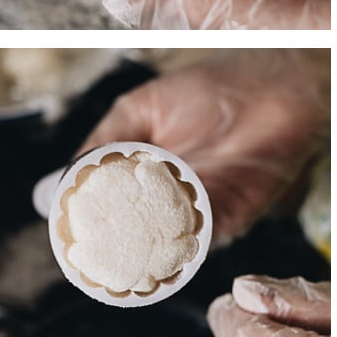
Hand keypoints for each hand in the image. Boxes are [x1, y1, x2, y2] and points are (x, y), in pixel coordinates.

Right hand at [77, 49, 329, 245]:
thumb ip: (106, 141)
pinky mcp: (227, 219)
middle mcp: (170, 197)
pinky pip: (194, 244)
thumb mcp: (142, 109)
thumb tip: (62, 180)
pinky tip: (151, 240)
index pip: (109, 205)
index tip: (63, 229)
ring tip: (108, 251)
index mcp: (148, 173)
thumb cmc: (214, 89)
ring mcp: (197, 211)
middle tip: (80, 250)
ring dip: (134, 247)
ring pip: (157, 243)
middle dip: (106, 243)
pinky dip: (171, 247)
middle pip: (131, 232)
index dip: (85, 219)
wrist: (273, 86)